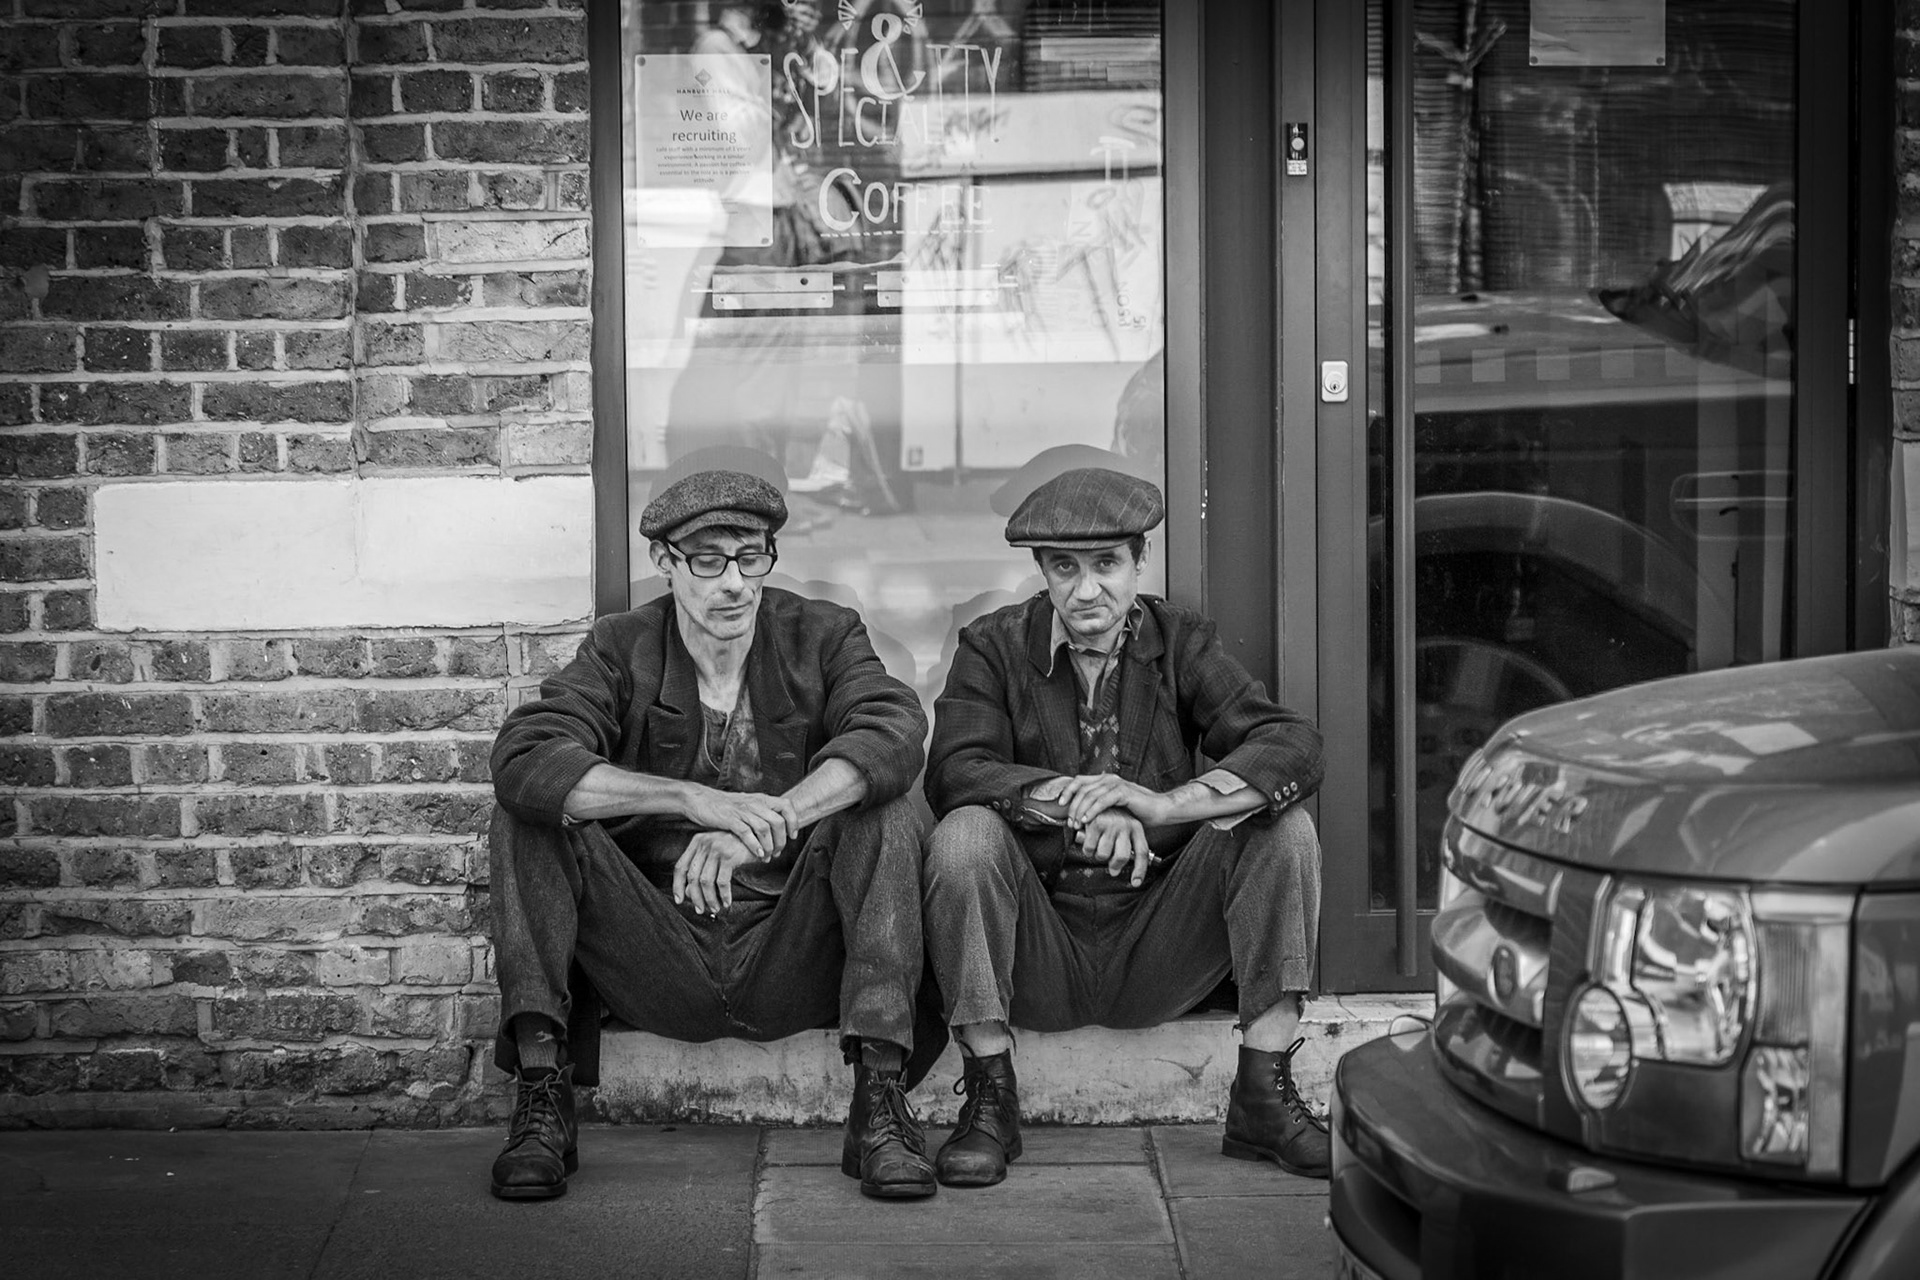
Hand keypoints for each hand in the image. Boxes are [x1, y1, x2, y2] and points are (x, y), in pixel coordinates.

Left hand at [673, 831, 758, 915]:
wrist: (760, 838)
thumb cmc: (737, 848)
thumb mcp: (716, 857)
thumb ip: (701, 871)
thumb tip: (687, 894)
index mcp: (697, 842)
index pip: (681, 866)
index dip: (677, 886)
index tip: (679, 901)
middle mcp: (704, 843)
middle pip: (692, 876)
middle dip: (695, 897)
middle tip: (700, 910)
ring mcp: (716, 849)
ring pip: (706, 881)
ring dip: (710, 899)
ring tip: (715, 908)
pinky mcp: (729, 856)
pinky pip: (722, 882)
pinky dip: (724, 895)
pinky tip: (727, 902)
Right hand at [678, 784, 798, 858]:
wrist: (700, 799)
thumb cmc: (725, 806)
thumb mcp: (747, 805)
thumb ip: (761, 813)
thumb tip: (777, 828)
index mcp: (761, 799)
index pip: (786, 806)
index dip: (793, 821)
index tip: (792, 836)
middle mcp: (754, 803)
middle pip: (778, 821)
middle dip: (781, 840)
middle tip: (778, 852)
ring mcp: (742, 811)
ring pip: (764, 829)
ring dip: (769, 846)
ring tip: (768, 857)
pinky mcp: (730, 820)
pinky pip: (747, 833)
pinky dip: (755, 846)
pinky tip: (759, 854)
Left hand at [1053, 773, 1166, 828]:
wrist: (1160, 810)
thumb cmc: (1137, 812)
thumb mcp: (1113, 808)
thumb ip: (1098, 807)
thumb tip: (1078, 816)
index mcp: (1104, 780)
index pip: (1079, 781)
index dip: (1067, 791)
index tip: (1060, 805)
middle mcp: (1109, 779)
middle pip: (1081, 788)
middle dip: (1072, 806)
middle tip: (1070, 822)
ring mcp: (1116, 784)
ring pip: (1090, 794)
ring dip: (1080, 810)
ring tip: (1077, 824)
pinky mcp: (1124, 792)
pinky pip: (1102, 800)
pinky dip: (1092, 811)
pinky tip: (1087, 820)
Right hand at [1075, 812, 1155, 886]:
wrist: (1092, 797)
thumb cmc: (1107, 816)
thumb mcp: (1121, 828)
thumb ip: (1122, 846)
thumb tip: (1115, 870)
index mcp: (1136, 827)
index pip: (1141, 852)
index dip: (1139, 870)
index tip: (1135, 882)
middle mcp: (1126, 824)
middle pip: (1122, 857)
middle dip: (1113, 865)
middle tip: (1109, 864)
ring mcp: (1112, 824)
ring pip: (1104, 854)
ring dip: (1097, 855)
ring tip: (1096, 846)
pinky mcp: (1097, 823)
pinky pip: (1090, 848)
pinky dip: (1086, 849)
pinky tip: (1086, 841)